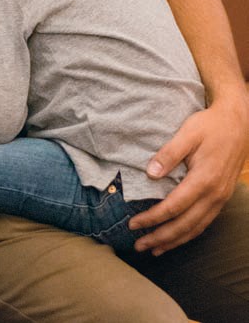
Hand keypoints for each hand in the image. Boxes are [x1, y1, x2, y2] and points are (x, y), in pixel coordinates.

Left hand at [129, 95, 248, 255]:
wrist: (238, 123)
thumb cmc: (210, 126)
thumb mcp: (188, 133)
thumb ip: (169, 153)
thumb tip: (151, 173)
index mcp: (203, 179)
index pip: (173, 207)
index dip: (152, 218)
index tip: (133, 224)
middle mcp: (214, 195)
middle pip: (184, 225)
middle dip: (160, 238)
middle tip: (139, 246)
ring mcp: (220, 198)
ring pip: (196, 228)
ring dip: (174, 241)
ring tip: (154, 249)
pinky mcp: (221, 197)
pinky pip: (204, 223)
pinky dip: (188, 234)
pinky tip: (177, 238)